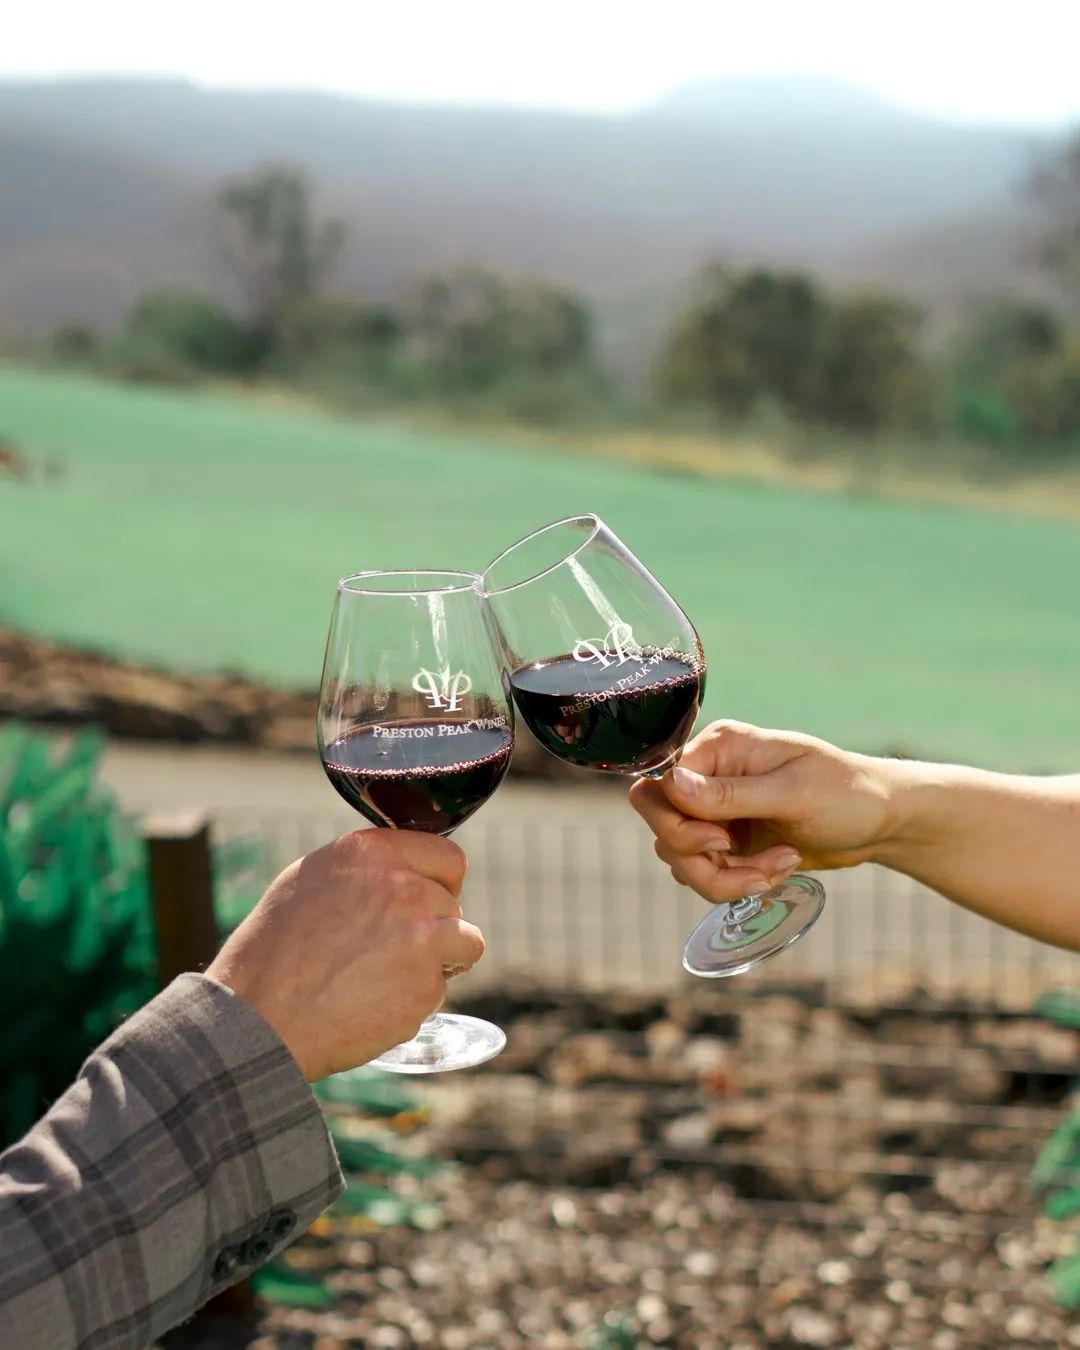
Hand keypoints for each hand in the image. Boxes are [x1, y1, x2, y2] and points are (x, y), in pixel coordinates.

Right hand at [207, 830, 482, 1080]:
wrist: (258, 1017)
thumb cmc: (271, 952)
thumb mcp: (310, 881)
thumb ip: (364, 872)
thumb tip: (400, 873)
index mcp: (372, 853)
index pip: (448, 858)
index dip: (440, 884)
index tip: (424, 904)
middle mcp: (403, 887)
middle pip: (452, 904)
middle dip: (432, 928)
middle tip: (386, 953)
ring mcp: (420, 936)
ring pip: (466, 944)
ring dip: (441, 962)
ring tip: (391, 977)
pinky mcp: (425, 985)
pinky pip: (439, 990)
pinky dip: (416, 1001)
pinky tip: (373, 1005)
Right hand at [629, 720, 897, 903]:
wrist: (882, 823)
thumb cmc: (847, 794)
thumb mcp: (792, 793)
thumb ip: (729, 793)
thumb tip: (670, 782)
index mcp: (719, 749)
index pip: (659, 790)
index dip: (681, 826)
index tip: (725, 841)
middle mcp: (708, 777)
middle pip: (663, 829)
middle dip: (703, 862)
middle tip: (753, 870)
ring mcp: (716, 812)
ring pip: (681, 859)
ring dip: (727, 877)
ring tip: (778, 869)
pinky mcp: (729, 842)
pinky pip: (705, 872)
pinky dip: (737, 881)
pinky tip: (778, 869)